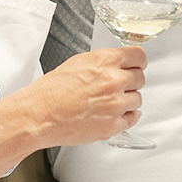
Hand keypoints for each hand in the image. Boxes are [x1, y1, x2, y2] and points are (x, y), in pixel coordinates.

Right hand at [22, 47, 145, 146]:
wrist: (40, 114)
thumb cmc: (52, 90)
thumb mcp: (79, 62)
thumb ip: (103, 62)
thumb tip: (118, 64)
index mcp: (105, 61)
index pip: (139, 56)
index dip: (137, 62)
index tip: (136, 66)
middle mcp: (113, 81)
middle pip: (141, 78)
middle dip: (131, 82)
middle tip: (118, 86)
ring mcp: (115, 104)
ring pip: (138, 99)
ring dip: (127, 100)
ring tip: (109, 102)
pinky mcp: (113, 124)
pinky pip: (133, 118)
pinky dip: (126, 116)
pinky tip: (114, 113)